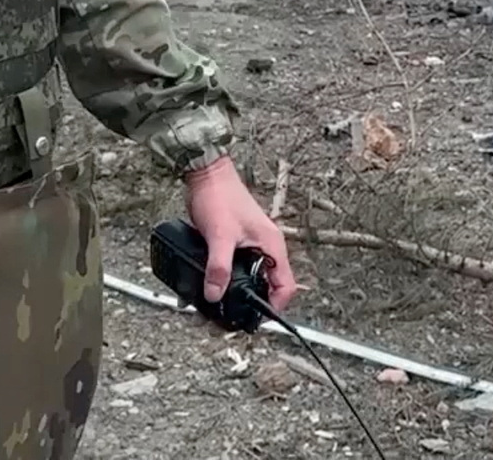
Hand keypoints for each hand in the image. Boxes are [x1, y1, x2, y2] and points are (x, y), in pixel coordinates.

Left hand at [183, 156, 298, 312]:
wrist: (206, 174)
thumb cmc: (220, 197)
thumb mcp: (219, 236)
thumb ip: (218, 267)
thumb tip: (215, 294)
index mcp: (272, 246)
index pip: (286, 286)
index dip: (275, 306)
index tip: (257, 317)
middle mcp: (266, 246)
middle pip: (270, 284)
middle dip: (254, 301)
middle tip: (236, 314)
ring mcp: (253, 244)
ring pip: (253, 276)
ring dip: (240, 290)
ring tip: (223, 302)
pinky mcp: (238, 241)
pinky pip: (239, 266)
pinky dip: (229, 277)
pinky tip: (214, 282)